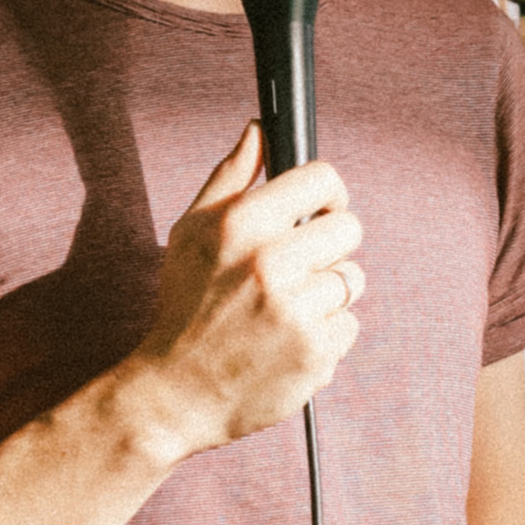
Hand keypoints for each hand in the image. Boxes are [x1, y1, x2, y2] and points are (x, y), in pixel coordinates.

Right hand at [121, 122, 365, 457]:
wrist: (172, 395)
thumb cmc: (182, 308)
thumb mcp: (191, 233)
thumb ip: (230, 176)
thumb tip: (260, 129)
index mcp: (240, 225)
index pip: (322, 179)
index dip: (327, 193)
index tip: (320, 209)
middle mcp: (270, 264)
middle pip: (349, 228)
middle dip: (329, 246)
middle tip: (299, 268)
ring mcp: (297, 312)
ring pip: (352, 280)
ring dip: (327, 294)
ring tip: (285, 312)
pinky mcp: (315, 353)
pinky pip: (349, 326)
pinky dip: (325, 336)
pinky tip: (288, 343)